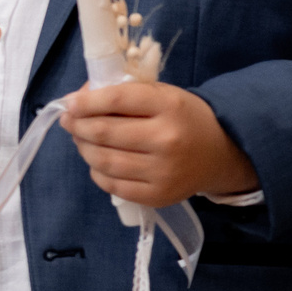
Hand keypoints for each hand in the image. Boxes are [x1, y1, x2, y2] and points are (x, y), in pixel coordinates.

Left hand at [61, 81, 257, 205]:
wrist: (222, 153)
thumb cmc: (184, 119)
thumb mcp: (162, 96)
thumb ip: (123, 94)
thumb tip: (77, 100)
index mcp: (170, 106)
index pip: (117, 100)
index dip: (85, 102)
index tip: (69, 103)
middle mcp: (168, 140)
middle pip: (104, 132)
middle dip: (77, 125)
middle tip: (69, 121)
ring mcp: (164, 172)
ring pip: (103, 161)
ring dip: (83, 148)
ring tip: (82, 140)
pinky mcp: (159, 196)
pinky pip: (112, 185)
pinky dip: (97, 172)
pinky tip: (99, 162)